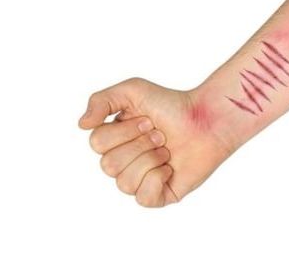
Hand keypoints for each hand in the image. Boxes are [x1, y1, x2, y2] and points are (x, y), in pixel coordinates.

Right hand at [79, 77, 231, 206]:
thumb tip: (81, 125)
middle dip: (140, 145)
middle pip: (109, 166)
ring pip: (125, 183)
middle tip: (160, 134)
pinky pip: (144, 198)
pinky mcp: (159, 195)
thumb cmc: (172, 104)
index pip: (97, 144)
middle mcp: (123, 162)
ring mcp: (140, 180)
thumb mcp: (132, 90)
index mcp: (114, 140)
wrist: (207, 119)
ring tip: (167, 148)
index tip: (148, 119)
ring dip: (151, 159)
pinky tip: (170, 167)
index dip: (124, 131)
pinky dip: (159, 179)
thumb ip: (101, 100)